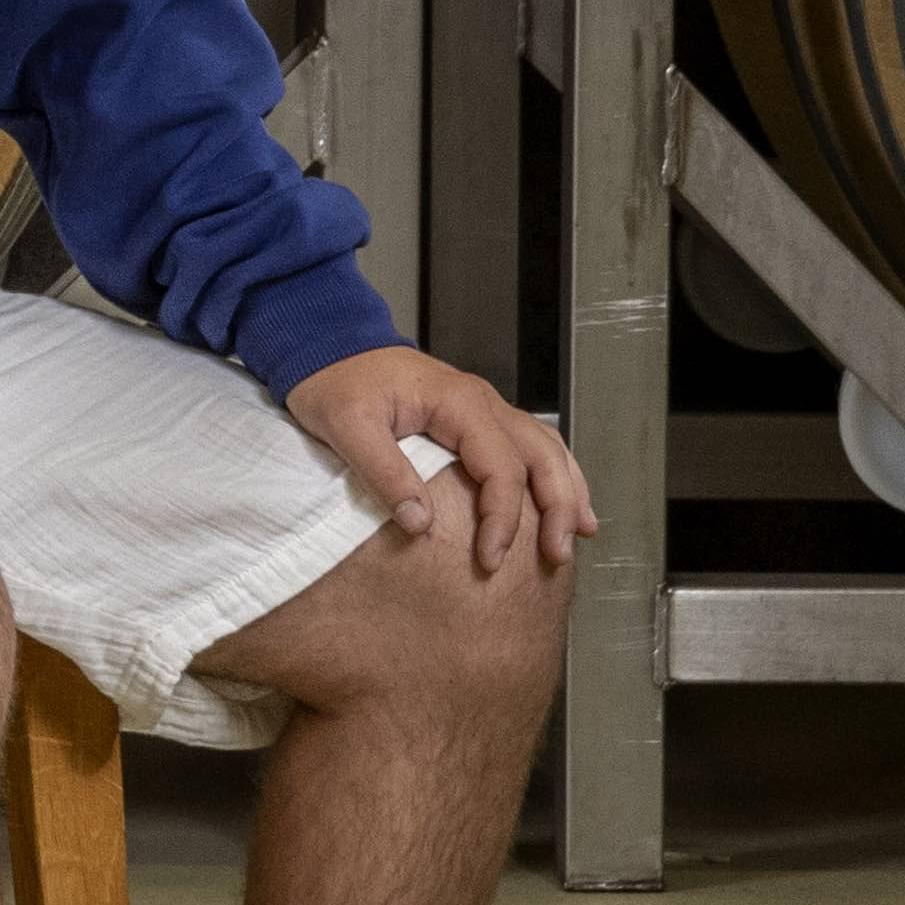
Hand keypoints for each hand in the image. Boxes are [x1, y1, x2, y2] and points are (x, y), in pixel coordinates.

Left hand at [288, 347, 594, 577]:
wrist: (326, 345)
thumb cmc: (334, 381)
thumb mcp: (347, 426)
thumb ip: (384, 472)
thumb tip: (419, 524)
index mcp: (459, 403)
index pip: (501, 468)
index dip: (503, 518)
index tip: (491, 558)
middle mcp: (482, 402)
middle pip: (541, 456)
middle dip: (558, 506)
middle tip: (557, 554)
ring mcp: (484, 408)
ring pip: (546, 447)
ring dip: (567, 489)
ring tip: (578, 533)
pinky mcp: (475, 418)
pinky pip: (527, 444)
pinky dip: (552, 472)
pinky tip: (561, 499)